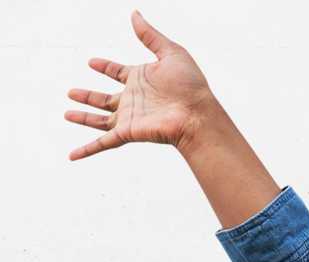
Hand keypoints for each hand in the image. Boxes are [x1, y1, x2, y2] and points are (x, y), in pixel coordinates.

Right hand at [64, 10, 214, 160]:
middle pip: (105, 99)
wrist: (197, 114)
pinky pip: (102, 143)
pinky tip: (72, 156)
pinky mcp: (127, 132)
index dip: (105, 67)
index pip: (118, 72)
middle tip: (71, 92)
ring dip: (83, 118)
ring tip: (66, 113)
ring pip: (99, 120)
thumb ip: (150, 36)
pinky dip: (87, 150)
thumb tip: (135, 15)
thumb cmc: (191, 86)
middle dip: (88, 96)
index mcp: (142, 80)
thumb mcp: (170, 53)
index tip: (92, 62)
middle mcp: (134, 100)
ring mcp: (130, 117)